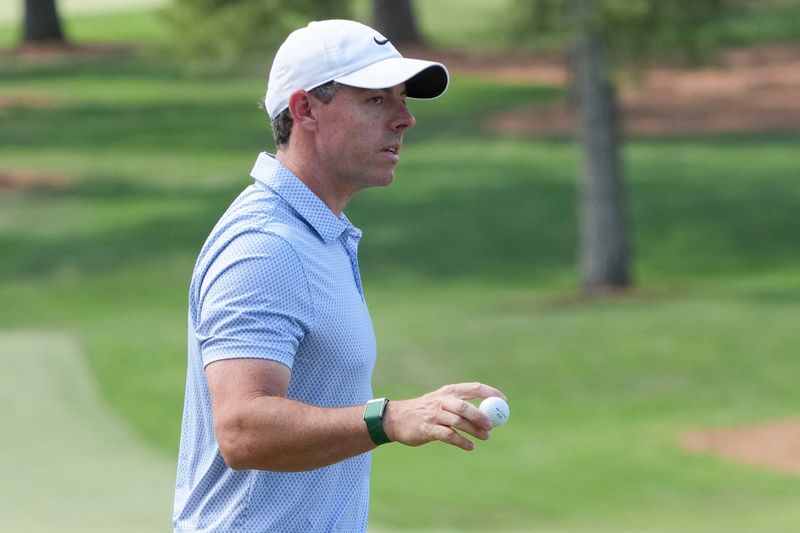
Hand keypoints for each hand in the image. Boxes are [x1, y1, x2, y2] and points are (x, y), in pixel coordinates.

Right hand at [382, 383, 505, 450]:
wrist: (396, 419)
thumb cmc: (425, 411)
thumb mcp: (442, 401)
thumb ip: (461, 404)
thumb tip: (488, 413)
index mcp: (448, 391)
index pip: (473, 388)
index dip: (490, 393)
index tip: (504, 401)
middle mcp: (442, 401)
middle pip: (465, 406)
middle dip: (480, 416)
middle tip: (492, 425)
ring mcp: (434, 415)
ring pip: (458, 422)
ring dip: (474, 431)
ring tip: (485, 438)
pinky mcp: (428, 429)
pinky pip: (448, 436)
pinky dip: (461, 442)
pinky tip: (470, 446)